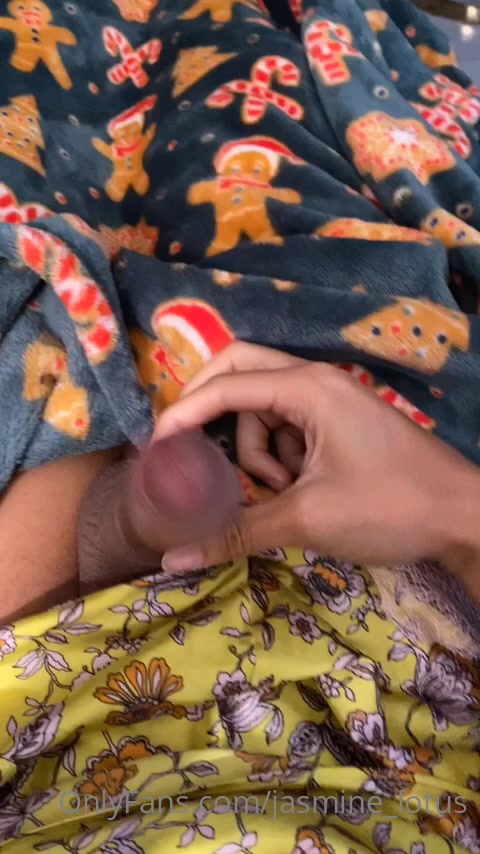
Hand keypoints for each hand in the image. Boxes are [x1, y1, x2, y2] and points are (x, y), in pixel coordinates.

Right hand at [154, 343, 479, 594]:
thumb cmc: (390, 507)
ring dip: (258, 452)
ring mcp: (330, 400)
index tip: (154, 448)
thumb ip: (236, 532)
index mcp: (308, 388)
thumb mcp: (307, 520)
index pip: (227, 385)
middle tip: (188, 445)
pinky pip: (287, 428)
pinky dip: (281, 458)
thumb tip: (171, 562)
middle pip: (241, 372)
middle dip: (211, 409)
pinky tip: (301, 491)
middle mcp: (316, 381)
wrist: (464, 517)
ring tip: (283, 494)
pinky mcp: (339, 423)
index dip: (183, 412)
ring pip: (263, 409)